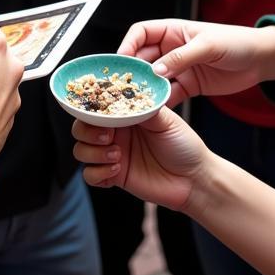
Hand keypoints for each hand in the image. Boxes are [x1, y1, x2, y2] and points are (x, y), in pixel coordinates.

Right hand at [72, 108, 208, 211]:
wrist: (194, 178)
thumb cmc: (184, 145)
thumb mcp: (166, 120)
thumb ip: (144, 108)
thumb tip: (128, 96)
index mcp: (125, 114)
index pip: (96, 106)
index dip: (90, 108)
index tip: (98, 111)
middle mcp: (115, 132)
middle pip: (80, 128)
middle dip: (87, 132)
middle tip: (108, 136)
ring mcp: (112, 154)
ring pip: (80, 150)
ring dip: (93, 152)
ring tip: (117, 155)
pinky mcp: (113, 176)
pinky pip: (89, 175)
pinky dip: (98, 172)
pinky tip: (117, 170)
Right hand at [118, 19, 274, 105]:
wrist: (261, 60)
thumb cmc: (236, 42)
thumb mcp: (208, 46)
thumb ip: (181, 57)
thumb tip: (156, 70)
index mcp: (173, 30)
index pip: (141, 32)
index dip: (128, 44)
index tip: (121, 60)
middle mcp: (171, 48)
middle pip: (142, 58)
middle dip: (133, 71)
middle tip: (124, 86)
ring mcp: (178, 68)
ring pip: (153, 78)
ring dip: (145, 88)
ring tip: (138, 101)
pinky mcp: (188, 86)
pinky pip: (168, 94)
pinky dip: (161, 102)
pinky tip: (157, 110)